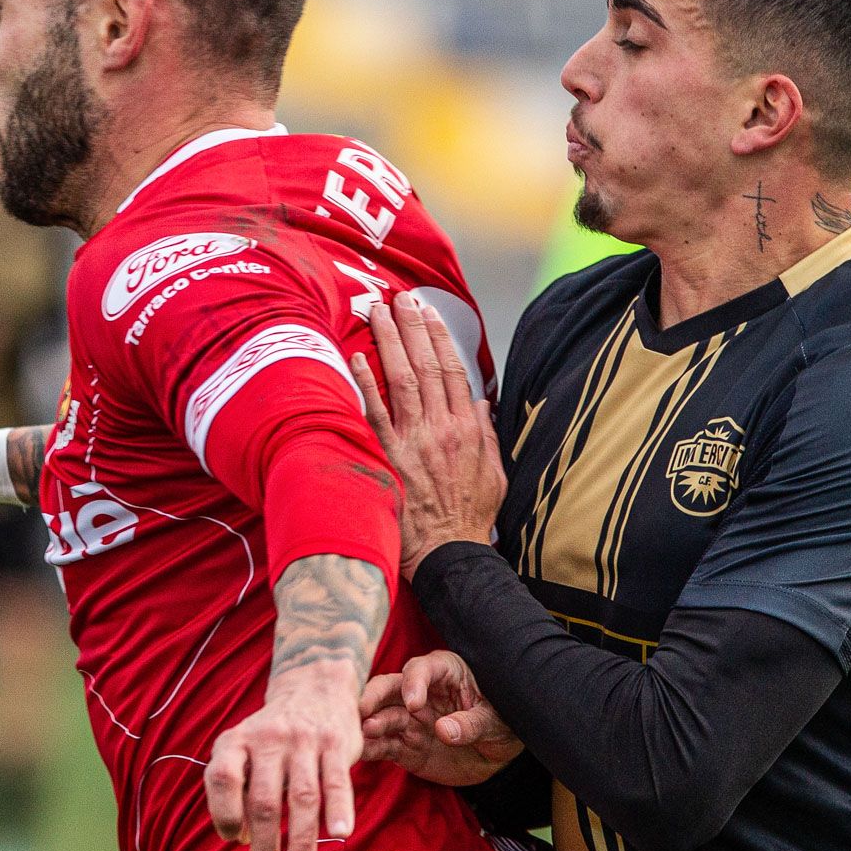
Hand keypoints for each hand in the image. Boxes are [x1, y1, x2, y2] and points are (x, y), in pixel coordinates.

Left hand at [204, 659, 362, 850]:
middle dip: (263, 844)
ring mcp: (303, 740)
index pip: (222, 778)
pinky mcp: (335, 743)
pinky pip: (337, 781)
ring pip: (302, 797)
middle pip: (263, 799)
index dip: (223, 814)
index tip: (235, 840)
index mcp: (236, 741)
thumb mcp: (242, 749)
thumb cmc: (271, 736)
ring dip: (302, 842)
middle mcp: (267, 738)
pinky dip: (338, 810)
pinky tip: (339, 835)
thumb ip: (236, 790)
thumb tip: (242, 840)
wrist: (313, 686)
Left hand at [350, 292, 506, 576]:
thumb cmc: (470, 518)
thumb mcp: (494, 475)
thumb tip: (482, 402)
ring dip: (390, 342)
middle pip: (428, 366)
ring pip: (403, 380)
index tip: (430, 312)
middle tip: (401, 297)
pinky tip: (356, 357)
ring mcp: (414, 442)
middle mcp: (442, 428)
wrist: (449, 554)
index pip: (455, 371)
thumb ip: (488, 436)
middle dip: (413, 328)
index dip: (441, 337)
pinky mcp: (390, 458)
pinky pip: (375, 414)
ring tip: (379, 311)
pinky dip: (367, 384)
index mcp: (469, 429)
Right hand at [360, 650, 520, 785]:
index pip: (424, 669)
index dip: (415, 682)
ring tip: (360, 734)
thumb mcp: (494, 722)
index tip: (413, 703)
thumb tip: (444, 730)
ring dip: (369, 723)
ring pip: (382, 716)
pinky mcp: (405, 745)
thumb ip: (470, 724)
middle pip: (390, 687)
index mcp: (446, 673)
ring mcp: (410, 719)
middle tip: (362, 709)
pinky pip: (383, 745)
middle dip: (373, 696)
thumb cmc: (502, 724)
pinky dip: (370, 748)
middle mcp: (421, 692)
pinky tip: (358, 753)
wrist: (499, 756)